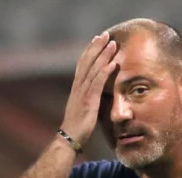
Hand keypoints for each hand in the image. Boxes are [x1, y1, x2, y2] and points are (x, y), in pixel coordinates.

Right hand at [60, 32, 117, 146]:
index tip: (97, 40)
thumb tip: (96, 94)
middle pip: (87, 62)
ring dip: (103, 55)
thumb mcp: (83, 108)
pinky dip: (105, 72)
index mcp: (76, 88)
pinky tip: (112, 63)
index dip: (89, 51)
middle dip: (96, 47)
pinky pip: (97, 84)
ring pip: (93, 69)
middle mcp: (78, 87)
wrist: (69, 138)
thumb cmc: (77, 126)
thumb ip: (88, 97)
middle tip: (105, 35)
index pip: (82, 64)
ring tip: (112, 44)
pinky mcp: (88, 102)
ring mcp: (82, 93)